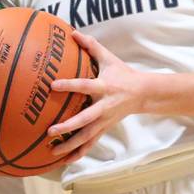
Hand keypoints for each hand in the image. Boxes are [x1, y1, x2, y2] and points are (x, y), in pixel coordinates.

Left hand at [46, 31, 142, 163]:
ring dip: (70, 145)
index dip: (70, 85)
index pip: (85, 85)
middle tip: (50, 130)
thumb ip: (91, 46)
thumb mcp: (109, 58)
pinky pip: (90, 143)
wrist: (142, 93)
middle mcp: (104, 106)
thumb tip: (73, 33)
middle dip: (68, 126)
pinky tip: (64, 160)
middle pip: (85, 119)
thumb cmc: (122, 73)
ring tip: (52, 150)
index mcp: (104, 87)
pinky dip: (78, 153)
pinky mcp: (105, 128)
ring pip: (87, 136)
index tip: (53, 85)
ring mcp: (104, 120)